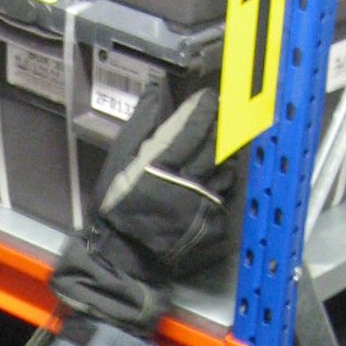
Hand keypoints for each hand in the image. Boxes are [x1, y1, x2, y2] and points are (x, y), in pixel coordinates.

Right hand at [51, 86, 231, 334]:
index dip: (204, 109)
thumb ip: (141, 125)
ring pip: (227, 167)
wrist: (126, 254)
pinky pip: (226, 193)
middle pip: (216, 144)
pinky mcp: (213, 222)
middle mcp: (187, 182)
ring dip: (227, 152)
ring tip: (225, 141)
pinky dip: (224, 180)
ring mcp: (203, 203)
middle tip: (225, 113)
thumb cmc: (117, 205)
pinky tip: (218, 174)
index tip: (210, 98)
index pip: (193, 127)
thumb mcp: (119, 160)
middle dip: (222, 126)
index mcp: (161, 164)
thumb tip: (156, 91)